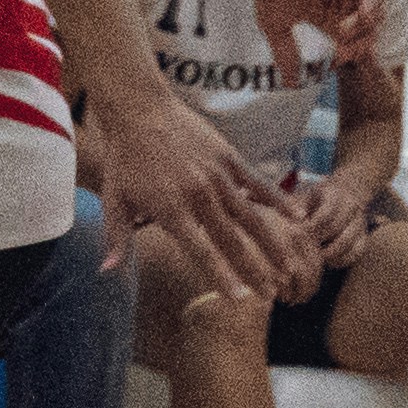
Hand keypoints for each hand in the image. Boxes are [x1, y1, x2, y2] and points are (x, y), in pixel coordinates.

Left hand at [99, 97, 321, 303]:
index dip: (221, 278)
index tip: (239, 300)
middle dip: (253, 271)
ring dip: (271, 245)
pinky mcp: (228, 157)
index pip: (201, 252)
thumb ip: (117, 238)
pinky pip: (258, 183)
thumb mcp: (113, 198)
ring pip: (251, 217)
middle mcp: (199, 196)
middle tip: (272, 295)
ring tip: (288, 268)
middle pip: (231, 241)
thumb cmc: (124, 157)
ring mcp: (217, 176)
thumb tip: (108, 272)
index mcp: (171, 210)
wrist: (138, 108)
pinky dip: (279, 201)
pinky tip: (298, 217)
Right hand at [245, 0, 381, 75]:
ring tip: (348, 27)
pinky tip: (360, 10)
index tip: (336, 59)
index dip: (348, 55)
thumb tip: (288, 85)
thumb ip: (285, 52)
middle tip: (346, 47)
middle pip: (367, 32)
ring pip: (376, 13)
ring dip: (367, 26)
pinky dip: (374, 2)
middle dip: (360, 44)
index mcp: (328, 17)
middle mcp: (345, 2)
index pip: (349, 43)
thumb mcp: (274, 22)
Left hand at [297, 173, 381, 273]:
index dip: (312, 228)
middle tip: (304, 250)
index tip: (299, 235)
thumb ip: (294, 207)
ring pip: (347, 242)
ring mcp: (360, 222)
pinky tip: (329, 262)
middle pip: (336, 229)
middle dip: (318, 241)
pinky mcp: (364, 237)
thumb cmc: (314, 199)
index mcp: (334, 193)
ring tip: (315, 258)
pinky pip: (357, 252)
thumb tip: (294, 223)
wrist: (343, 195)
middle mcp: (351, 206)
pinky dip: (343, 260)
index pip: (325, 214)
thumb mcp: (303, 196)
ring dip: (329, 253)